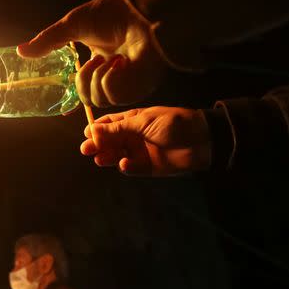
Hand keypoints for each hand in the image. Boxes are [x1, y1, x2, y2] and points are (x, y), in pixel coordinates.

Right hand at [17, 0, 165, 106]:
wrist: (139, 9)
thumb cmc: (112, 12)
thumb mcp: (72, 25)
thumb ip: (47, 41)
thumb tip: (20, 51)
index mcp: (100, 61)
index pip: (84, 88)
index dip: (73, 96)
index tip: (63, 106)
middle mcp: (114, 75)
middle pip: (88, 98)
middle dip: (83, 80)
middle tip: (94, 60)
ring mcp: (128, 83)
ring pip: (98, 99)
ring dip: (97, 76)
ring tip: (110, 57)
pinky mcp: (140, 86)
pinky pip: (113, 95)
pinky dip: (111, 78)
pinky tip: (122, 62)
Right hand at [80, 107, 211, 175]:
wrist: (202, 141)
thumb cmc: (173, 123)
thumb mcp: (144, 121)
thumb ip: (119, 128)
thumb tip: (93, 129)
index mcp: (132, 120)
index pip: (108, 124)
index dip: (96, 128)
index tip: (87, 134)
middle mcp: (132, 136)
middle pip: (109, 141)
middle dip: (97, 145)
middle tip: (86, 149)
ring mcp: (139, 151)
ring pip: (116, 155)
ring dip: (107, 156)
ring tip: (100, 159)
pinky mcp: (146, 167)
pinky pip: (131, 168)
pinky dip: (126, 167)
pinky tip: (124, 163)